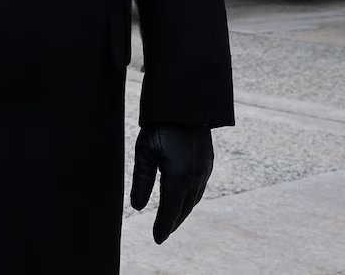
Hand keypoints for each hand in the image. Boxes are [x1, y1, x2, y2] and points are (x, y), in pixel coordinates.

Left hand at [129, 124, 213, 243]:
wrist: (186, 104)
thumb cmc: (160, 126)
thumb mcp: (144, 152)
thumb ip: (141, 181)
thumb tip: (137, 207)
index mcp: (179, 178)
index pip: (170, 211)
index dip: (163, 227)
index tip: (157, 239)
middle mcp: (195, 177)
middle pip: (184, 208)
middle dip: (173, 222)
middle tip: (163, 232)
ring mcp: (204, 170)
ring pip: (194, 199)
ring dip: (182, 211)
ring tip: (171, 218)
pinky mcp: (208, 162)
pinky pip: (199, 187)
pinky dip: (190, 198)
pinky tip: (183, 197)